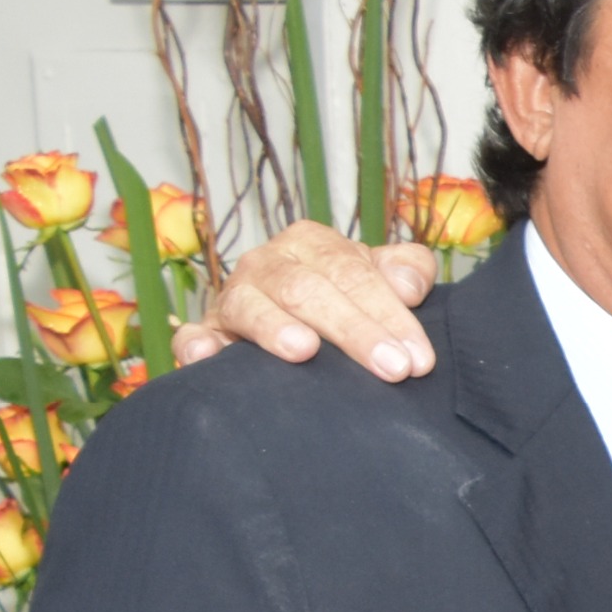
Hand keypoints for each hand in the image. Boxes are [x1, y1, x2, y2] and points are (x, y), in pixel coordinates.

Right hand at [172, 224, 438, 379]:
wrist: (295, 315)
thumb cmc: (346, 295)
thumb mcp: (380, 275)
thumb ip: (408, 270)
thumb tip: (409, 287)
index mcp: (311, 243)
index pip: (353, 274)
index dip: (389, 315)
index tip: (418, 359)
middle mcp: (267, 263)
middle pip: (308, 291)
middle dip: (353, 330)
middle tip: (391, 368)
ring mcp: (232, 297)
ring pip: (250, 306)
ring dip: (275, 328)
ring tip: (304, 351)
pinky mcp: (206, 333)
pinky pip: (193, 336)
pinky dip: (197, 344)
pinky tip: (209, 356)